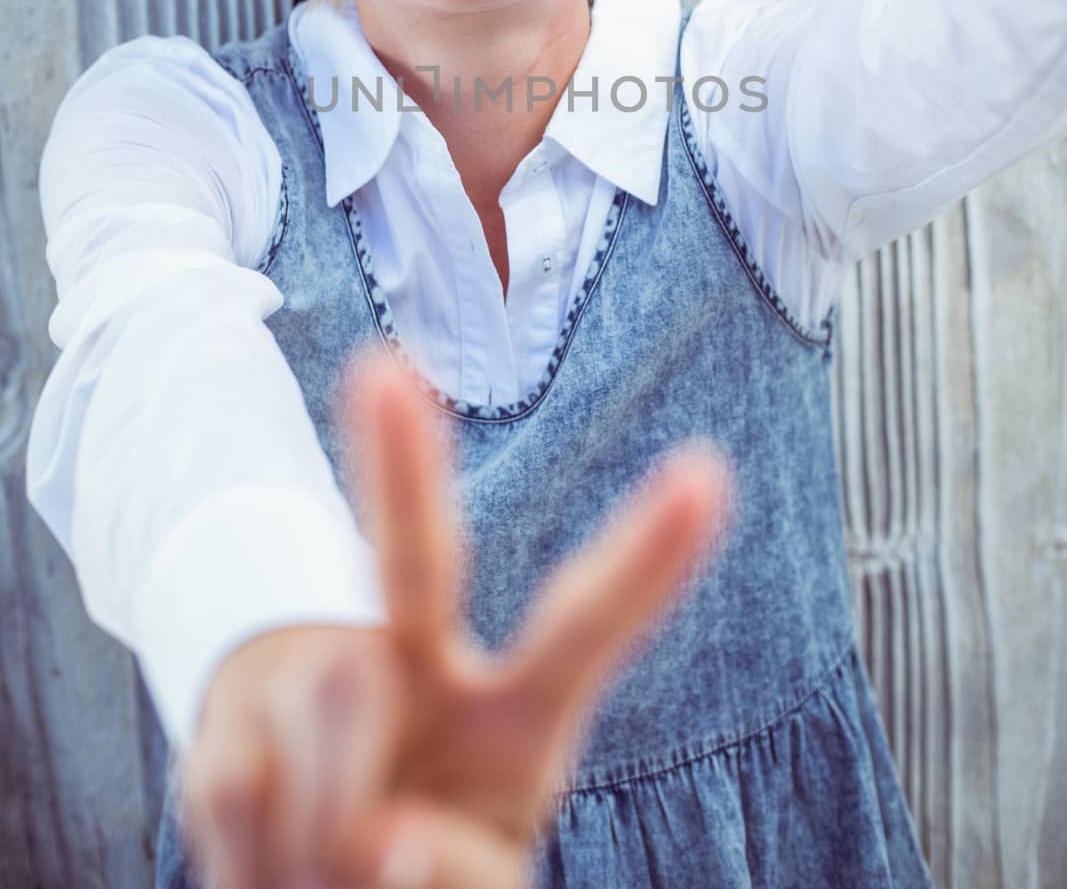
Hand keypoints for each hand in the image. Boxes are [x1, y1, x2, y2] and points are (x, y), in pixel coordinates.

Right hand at [179, 355, 733, 888]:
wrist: (292, 876)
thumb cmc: (419, 864)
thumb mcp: (473, 885)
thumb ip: (460, 873)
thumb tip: (386, 838)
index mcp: (513, 714)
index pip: (584, 628)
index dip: (647, 558)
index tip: (708, 472)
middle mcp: (420, 672)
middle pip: (417, 564)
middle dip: (401, 466)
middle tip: (379, 370)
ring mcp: (318, 685)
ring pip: (331, 702)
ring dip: (325, 828)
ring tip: (317, 878)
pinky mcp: (223, 724)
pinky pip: (239, 781)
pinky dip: (256, 855)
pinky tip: (265, 862)